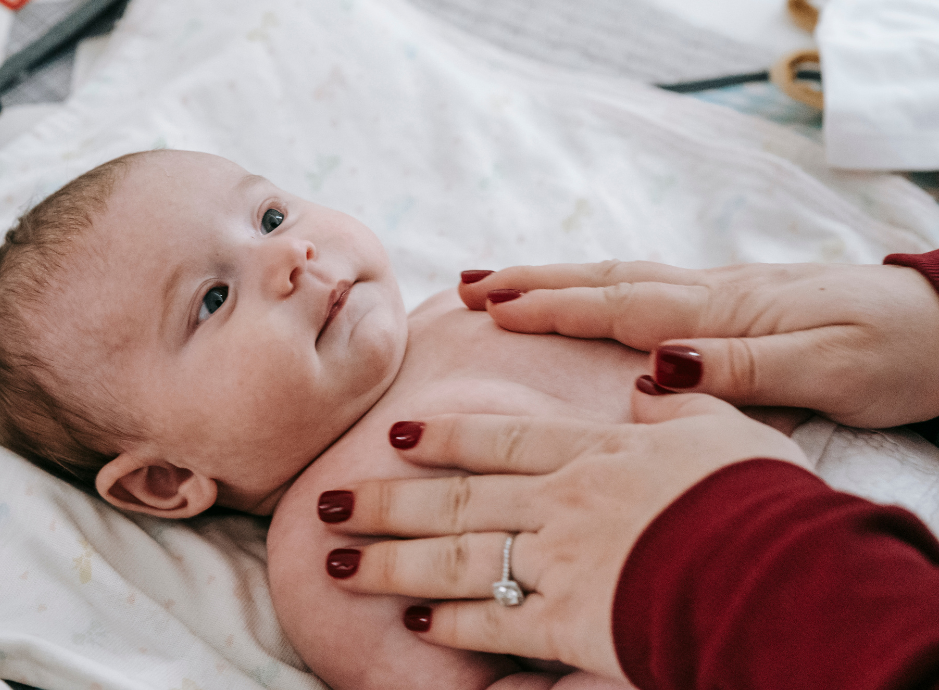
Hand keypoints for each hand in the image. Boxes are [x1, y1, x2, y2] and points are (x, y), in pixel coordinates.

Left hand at [320, 390, 807, 680]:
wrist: (779, 570)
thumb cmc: (759, 498)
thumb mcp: (726, 430)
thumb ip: (679, 405)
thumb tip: (651, 379)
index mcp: (595, 453)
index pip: (501, 440)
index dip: (444, 438)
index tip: (394, 436)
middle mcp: (560, 502)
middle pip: (453, 498)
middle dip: (383, 501)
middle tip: (328, 502)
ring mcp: (558, 562)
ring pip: (454, 557)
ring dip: (390, 561)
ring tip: (339, 562)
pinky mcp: (570, 624)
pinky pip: (498, 623)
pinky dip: (454, 624)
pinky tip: (416, 623)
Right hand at [458, 261, 938, 427]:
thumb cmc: (895, 354)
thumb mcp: (829, 372)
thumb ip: (740, 366)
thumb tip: (653, 363)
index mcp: (723, 311)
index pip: (620, 307)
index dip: (551, 306)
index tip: (489, 309)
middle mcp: (710, 294)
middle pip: (604, 281)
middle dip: (530, 282)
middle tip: (464, 288)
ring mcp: (717, 295)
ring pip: (618, 280)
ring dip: (552, 280)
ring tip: (493, 284)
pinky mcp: (728, 307)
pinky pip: (641, 292)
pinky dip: (592, 290)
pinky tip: (576, 295)